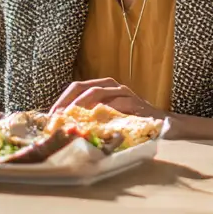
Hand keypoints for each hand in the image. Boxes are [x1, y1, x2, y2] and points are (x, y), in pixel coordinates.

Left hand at [49, 77, 167, 120]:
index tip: (49, 117)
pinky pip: (116, 103)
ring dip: (80, 105)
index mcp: (104, 88)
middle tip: (55, 117)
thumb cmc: (133, 123)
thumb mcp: (108, 119)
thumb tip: (64, 127)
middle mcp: (112, 86)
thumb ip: (92, 118)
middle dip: (66, 101)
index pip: (76, 87)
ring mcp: (124, 92)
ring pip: (97, 92)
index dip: (61, 100)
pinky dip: (102, 112)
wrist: (163, 125)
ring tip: (69, 118)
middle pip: (83, 86)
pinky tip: (93, 122)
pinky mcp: (135, 102)